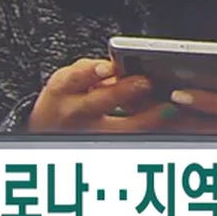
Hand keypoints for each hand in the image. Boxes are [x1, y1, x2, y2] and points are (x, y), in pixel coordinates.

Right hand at [28, 58, 181, 133]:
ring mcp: (89, 134)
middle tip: (145, 82)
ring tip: (168, 108)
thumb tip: (124, 66)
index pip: (75, 77)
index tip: (107, 67)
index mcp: (63, 89)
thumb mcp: (69, 80)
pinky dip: (153, 131)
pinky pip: (133, 141)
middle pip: (98, 103)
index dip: (90, 72)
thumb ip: (93, 71)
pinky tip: (170, 122)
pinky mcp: (106, 148)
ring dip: (146, 119)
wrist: (47, 132)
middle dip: (121, 92)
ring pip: (120, 130)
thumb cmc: (65, 100)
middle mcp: (74, 113)